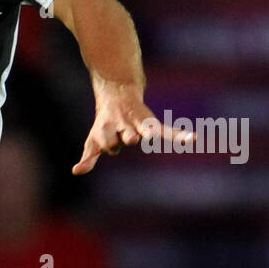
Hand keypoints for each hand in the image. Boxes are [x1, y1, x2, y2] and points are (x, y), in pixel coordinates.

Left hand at [72, 81, 193, 174]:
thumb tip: (75, 171)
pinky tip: (193, 139)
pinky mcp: (152, 125)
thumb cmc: (104, 125)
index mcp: (109, 130)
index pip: (109, 144)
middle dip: (129, 137)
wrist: (117, 96)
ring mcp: (139, 125)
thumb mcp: (93, 142)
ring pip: (146, 130)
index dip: (109, 145)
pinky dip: (180, 136)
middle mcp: (124, 127)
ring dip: (151, 133)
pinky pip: (167, 131)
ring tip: (157, 135)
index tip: (109, 148)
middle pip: (127, 137)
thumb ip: (88, 158)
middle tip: (131, 138)